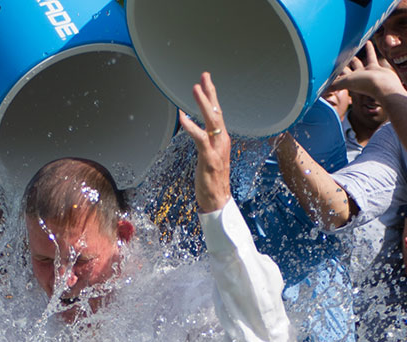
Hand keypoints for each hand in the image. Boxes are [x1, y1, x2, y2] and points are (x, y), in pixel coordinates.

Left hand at [177, 72, 231, 213]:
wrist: (218, 202)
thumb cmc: (212, 181)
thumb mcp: (209, 157)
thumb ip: (205, 142)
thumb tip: (197, 130)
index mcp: (222, 140)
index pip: (218, 113)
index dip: (212, 96)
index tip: (206, 80)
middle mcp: (222, 142)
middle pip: (217, 112)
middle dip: (210, 93)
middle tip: (204, 75)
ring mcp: (217, 150)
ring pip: (212, 121)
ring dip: (203, 104)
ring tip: (195, 88)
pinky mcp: (209, 159)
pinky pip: (200, 139)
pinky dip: (192, 127)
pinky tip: (183, 117)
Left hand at [327, 42, 406, 102]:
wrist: (385, 86)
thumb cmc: (366, 85)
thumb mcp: (347, 82)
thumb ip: (334, 86)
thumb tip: (317, 94)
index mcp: (347, 80)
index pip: (335, 75)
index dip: (329, 71)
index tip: (323, 64)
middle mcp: (355, 77)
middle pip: (345, 67)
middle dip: (340, 62)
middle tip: (334, 53)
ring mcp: (365, 73)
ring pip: (357, 62)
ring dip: (353, 54)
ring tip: (350, 46)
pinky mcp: (375, 68)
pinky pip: (370, 57)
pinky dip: (369, 50)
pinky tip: (367, 42)